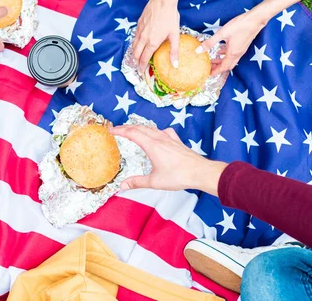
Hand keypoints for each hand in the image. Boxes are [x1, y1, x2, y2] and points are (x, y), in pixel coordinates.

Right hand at [110, 125, 225, 195]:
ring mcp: (169, 139)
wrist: (200, 172)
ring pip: (151, 128)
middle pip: (140, 128)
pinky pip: (164, 131)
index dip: (120, 130)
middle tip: (118, 129)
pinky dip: (156, 130)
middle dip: (127, 127)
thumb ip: (137, 182)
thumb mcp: (154, 181)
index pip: (132, 133)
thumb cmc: (179, 176)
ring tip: (134, 130)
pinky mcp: (177, 142)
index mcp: (152, 146)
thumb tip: (122, 186)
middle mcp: (160, 139)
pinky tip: (158, 134)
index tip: (111, 130)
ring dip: (140, 127)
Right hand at [132, 0, 179, 71]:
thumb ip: (174, 51)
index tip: (142, 72)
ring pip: (133, 46)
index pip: (143, 58)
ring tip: (139, 56)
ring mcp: (139, 31)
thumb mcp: (175, 35)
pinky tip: (141, 43)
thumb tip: (175, 65)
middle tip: (139, 66)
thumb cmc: (170, 16)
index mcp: (152, 42)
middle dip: (136, 62)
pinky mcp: (138, 24)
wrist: (162, 0)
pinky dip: (136, 43)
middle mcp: (143, 38)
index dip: (142, 67)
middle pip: (135, 54)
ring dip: (135, 53)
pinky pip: (135, 37)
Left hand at [196, 11, 265, 75]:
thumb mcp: (222, 33)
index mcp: (233, 53)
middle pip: (227, 65)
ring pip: (230, 60)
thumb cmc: (240, 25)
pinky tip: (220, 50)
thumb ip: (210, 42)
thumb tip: (198, 50)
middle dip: (217, 68)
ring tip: (212, 60)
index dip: (215, 72)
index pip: (223, 67)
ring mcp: (241, 50)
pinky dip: (225, 54)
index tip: (208, 74)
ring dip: (221, 61)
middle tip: (208, 68)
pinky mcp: (243, 45)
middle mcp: (238, 54)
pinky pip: (233, 54)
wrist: (256, 19)